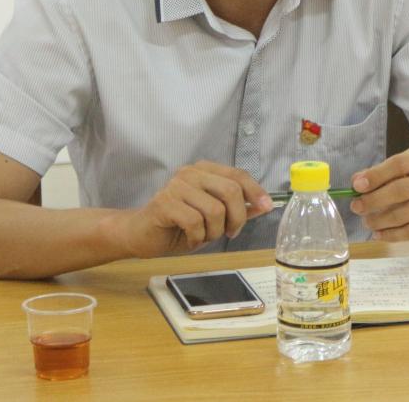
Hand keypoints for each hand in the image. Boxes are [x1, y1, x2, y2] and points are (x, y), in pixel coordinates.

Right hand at [114, 162, 273, 257]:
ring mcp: (176, 186)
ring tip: (203, 236)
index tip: (267, 206)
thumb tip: (264, 205)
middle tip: (229, 232)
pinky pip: (195, 222)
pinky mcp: (164, 203)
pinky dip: (198, 237)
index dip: (255, 191)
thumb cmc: (178, 225)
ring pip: (215, 210)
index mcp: (204, 171)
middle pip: (231, 191)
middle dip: (237, 218)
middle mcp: (190, 173)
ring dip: (214, 232)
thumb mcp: (214, 219)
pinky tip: (190, 238)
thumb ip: (238, 209)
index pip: (238, 175)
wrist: (141, 234)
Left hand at [349, 146, 408, 245]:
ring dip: (379, 220)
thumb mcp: (400, 172)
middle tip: (356, 207)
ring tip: (367, 221)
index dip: (375, 176)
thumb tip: (356, 182)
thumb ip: (378, 174)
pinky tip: (378, 234)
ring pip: (402, 214)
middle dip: (373, 200)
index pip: (398, 164)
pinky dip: (390, 234)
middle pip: (399, 190)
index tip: (356, 186)